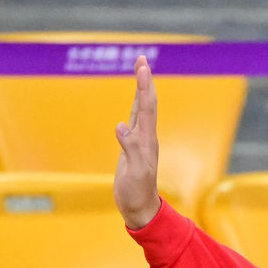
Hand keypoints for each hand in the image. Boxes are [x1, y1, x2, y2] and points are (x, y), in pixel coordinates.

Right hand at [114, 54, 161, 228]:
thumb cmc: (137, 193)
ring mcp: (140, 142)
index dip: (144, 85)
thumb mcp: (134, 172)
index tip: (143, 65)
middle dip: (144, 80)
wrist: (140, 209)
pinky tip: (134, 100)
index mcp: (147, 141)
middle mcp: (146, 137)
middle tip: (141, 58)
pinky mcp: (132, 148)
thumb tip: (121, 126)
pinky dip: (134, 106)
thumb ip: (129, 149)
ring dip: (141, 90)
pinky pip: (134, 121)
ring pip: (141, 109)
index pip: (146, 107)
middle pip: (146, 103)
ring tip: (141, 71)